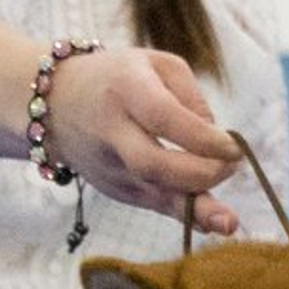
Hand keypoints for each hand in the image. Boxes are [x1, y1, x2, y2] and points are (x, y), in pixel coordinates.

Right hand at [43, 47, 244, 235]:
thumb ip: (191, 96)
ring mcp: (109, 165)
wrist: (55, 103)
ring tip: (228, 221)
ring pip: (152, 194)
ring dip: (195, 209)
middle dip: (200, 174)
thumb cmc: (119, 78)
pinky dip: (185, 215)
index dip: (203, 138)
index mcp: (125, 89)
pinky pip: (153, 204)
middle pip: (152, 163)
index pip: (164, 118)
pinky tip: (213, 223)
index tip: (234, 147)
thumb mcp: (156, 64)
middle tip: (231, 168)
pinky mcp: (113, 188)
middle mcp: (112, 130)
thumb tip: (216, 138)